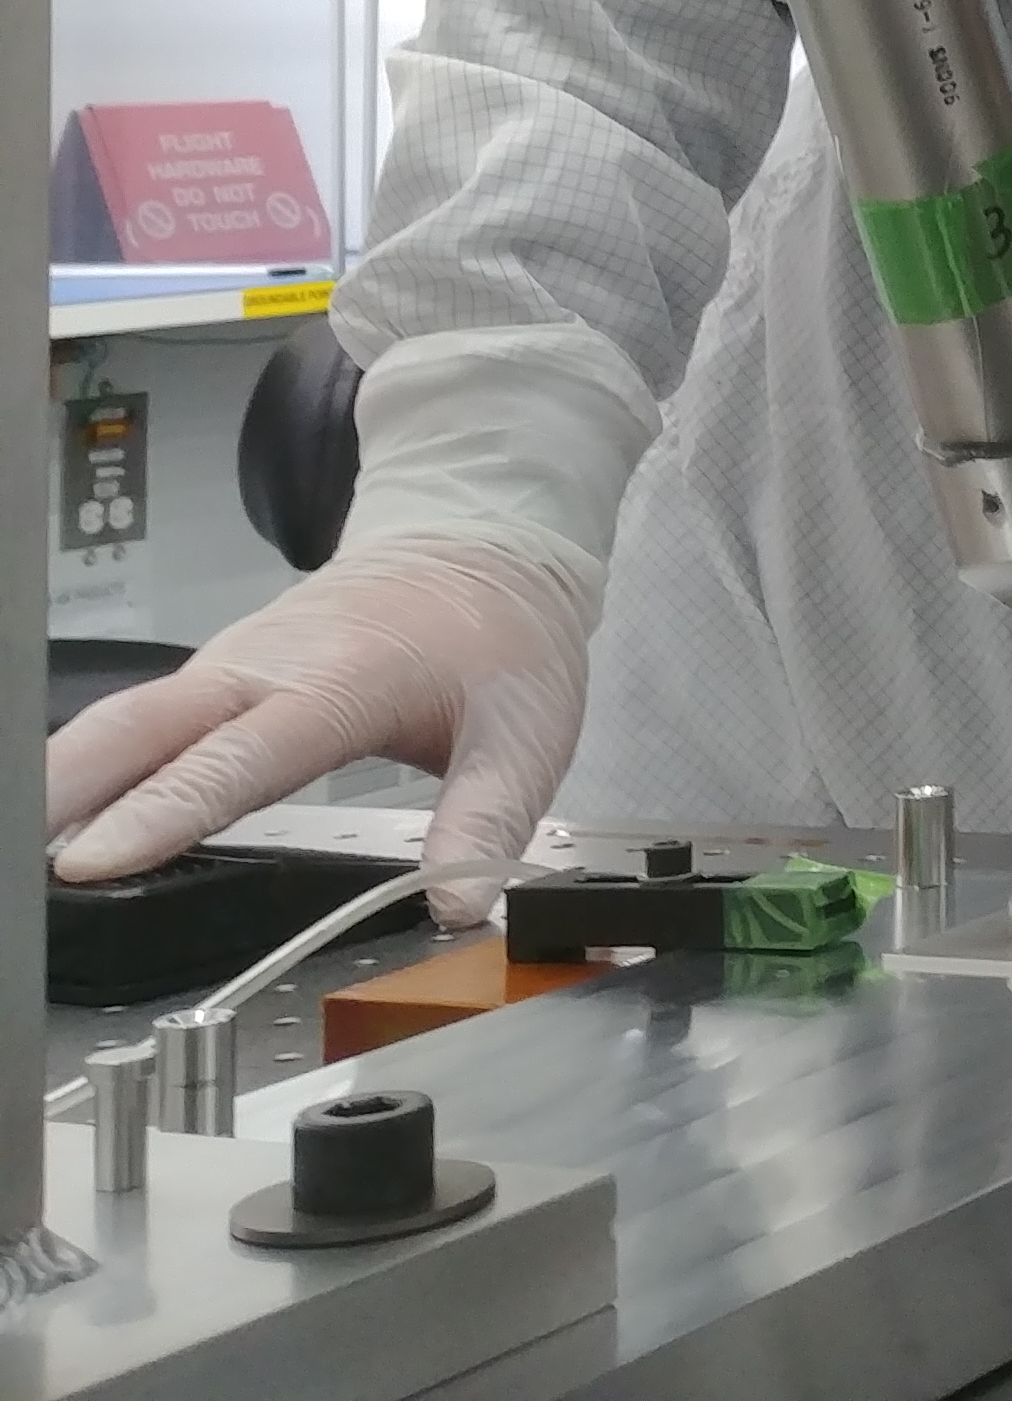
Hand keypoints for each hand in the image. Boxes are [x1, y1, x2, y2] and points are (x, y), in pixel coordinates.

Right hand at [46, 530, 595, 922]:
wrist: (481, 540)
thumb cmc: (500, 632)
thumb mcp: (530, 728)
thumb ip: (489, 818)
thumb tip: (459, 903)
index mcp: (338, 678)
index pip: (235, 757)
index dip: (161, 812)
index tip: (93, 861)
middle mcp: (265, 666)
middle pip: (139, 728)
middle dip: (65, 790)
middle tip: (24, 863)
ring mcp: (231, 666)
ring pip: (126, 722)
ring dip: (66, 781)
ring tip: (28, 855)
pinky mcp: (219, 677)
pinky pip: (141, 723)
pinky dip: (94, 767)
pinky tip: (66, 823)